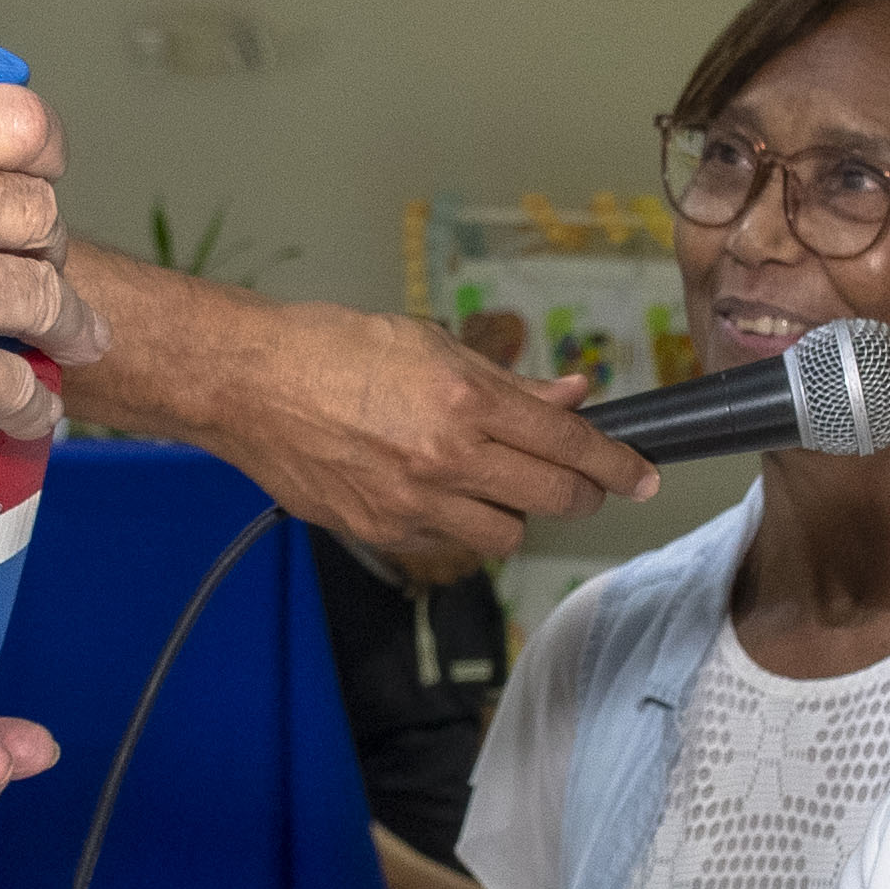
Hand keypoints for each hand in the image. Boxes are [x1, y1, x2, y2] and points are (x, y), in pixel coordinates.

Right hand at [0, 62, 108, 523]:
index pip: (14, 119)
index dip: (43, 154)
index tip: (44, 180)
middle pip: (36, 211)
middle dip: (47, 247)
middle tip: (40, 272)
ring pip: (44, 297)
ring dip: (65, 326)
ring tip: (72, 341)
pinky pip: (20, 386)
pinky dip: (34, 407)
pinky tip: (35, 413)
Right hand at [187, 300, 655, 577]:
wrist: (247, 384)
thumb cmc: (331, 348)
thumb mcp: (430, 345)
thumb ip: (508, 382)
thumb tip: (573, 396)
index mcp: (466, 402)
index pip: (571, 445)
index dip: (618, 465)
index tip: (642, 476)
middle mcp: (447, 460)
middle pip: (554, 500)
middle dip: (583, 493)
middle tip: (585, 482)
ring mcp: (413, 504)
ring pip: (505, 535)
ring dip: (516, 512)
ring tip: (497, 481)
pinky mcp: (381, 532)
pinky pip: (447, 543)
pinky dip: (457, 523)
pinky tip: (436, 490)